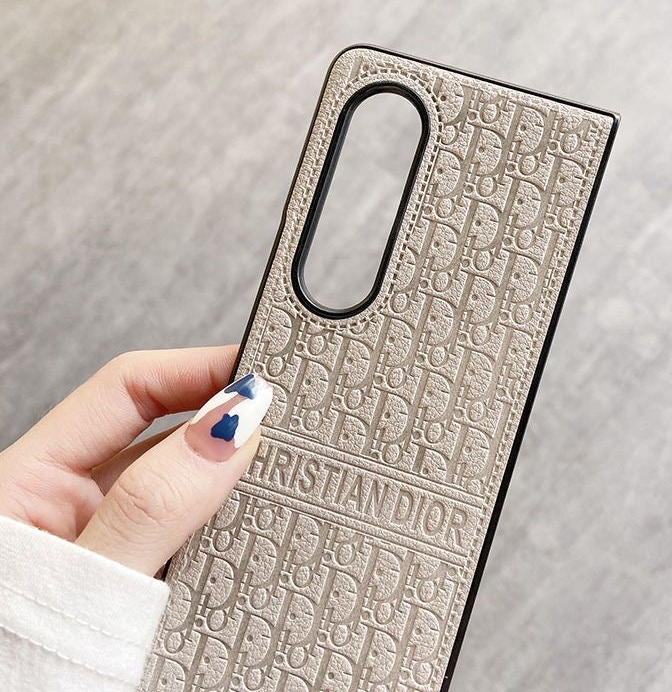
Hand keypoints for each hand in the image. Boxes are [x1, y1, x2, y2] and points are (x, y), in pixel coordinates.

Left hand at [0, 347, 271, 575]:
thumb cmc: (18, 668)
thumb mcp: (82, 586)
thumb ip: (150, 509)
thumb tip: (228, 429)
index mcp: (29, 484)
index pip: (126, 389)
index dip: (198, 369)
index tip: (261, 375)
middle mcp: (66, 505)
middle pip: (162, 430)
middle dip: (225, 417)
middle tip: (285, 421)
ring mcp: (103, 543)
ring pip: (182, 482)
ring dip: (231, 476)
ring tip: (278, 475)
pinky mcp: (133, 581)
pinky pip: (190, 532)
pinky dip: (229, 523)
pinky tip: (256, 528)